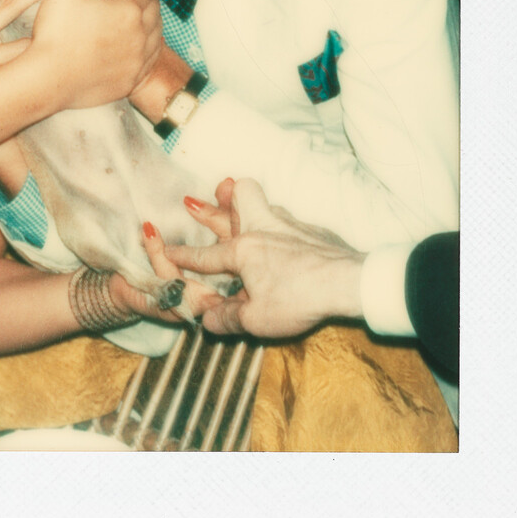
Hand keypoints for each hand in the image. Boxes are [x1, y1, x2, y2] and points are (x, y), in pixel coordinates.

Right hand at [27, 0, 164, 108]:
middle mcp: (141, 36)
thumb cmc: (55, 33)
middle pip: (153, 10)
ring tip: (135, 20)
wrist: (47, 80)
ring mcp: (138, 61)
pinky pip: (148, 62)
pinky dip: (145, 51)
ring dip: (148, 25)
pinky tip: (135, 47)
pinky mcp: (131, 81)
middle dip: (144, 1)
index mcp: (130, 10)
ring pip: (155, 37)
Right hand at [144, 178, 365, 338]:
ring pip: (266, 203)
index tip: (165, 251)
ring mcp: (292, 226)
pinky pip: (289, 222)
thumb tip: (207, 320)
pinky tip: (286, 242)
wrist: (351, 283)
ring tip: (241, 210)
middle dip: (219, 200)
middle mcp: (264, 229)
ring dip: (250, 207)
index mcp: (243, 250)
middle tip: (202, 200)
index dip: (182, 256)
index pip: (205, 255)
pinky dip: (280, 229)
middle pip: (239, 197)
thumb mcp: (257, 320)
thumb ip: (227, 318)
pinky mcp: (315, 232)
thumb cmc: (299, 300)